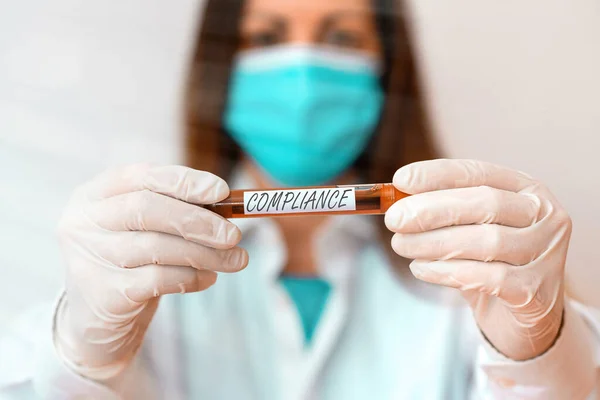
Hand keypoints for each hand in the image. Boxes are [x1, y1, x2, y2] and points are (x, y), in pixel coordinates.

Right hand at [55, 164, 247, 378]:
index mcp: (94, 195)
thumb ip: (176, 211)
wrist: (98, 323)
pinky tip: (209, 278)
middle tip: (233, 235)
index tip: (221, 191)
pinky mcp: (103, 294)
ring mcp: (89, 258)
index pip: (141, 176)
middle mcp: (83, 222)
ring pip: (156, 247)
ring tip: (234, 260)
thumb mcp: (144, 230)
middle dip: (198, 220)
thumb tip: (228, 206)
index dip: (184, 181)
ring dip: (205, 253)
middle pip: (146, 208)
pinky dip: (192, 277)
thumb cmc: (131, 264)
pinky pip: (159, 279)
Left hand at [385, 159, 568, 359]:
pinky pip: (487, 277)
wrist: (520, 316)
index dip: (438, 174)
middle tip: (394, 219)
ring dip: (433, 242)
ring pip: (486, 241)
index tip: (400, 180)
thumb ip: (440, 210)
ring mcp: (546, 253)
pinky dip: (446, 271)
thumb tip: (394, 197)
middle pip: (485, 203)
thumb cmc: (488, 261)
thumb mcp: (467, 229)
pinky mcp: (536, 291)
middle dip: (432, 209)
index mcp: (526, 189)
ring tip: (401, 245)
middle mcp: (544, 215)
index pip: (480, 172)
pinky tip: (420, 268)